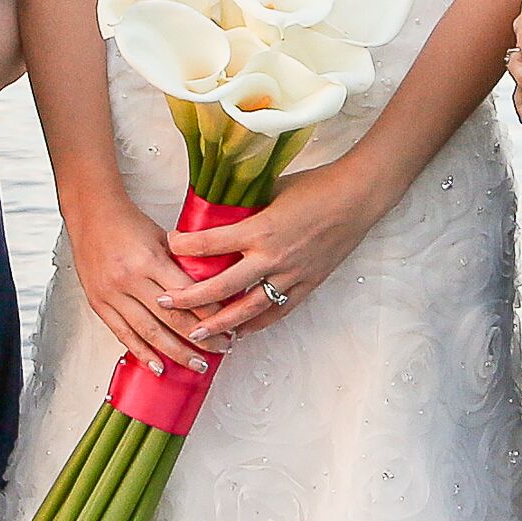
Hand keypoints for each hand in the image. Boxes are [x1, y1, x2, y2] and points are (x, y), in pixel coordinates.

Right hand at [67, 191, 215, 374]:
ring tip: (196, 365)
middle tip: (221, 349)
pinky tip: (158, 366)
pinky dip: (142, 352)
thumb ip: (182, 264)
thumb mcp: (163, 237)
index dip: (210, 314)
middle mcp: (130, 279)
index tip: (228, 325)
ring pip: (149, 332)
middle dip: (200, 338)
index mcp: (149, 260)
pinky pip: (123, 334)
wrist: (90, 215)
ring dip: (175, 352)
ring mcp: (112, 294)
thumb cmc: (128, 223)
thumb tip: (211, 288)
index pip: (188, 295)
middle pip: (171, 318)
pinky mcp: (99, 304)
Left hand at [170, 164, 385, 348]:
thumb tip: (220, 209)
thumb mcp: (272, 190)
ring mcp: (290, 275)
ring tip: (196, 333)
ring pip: (247, 309)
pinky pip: (277, 311)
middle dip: (189, 297)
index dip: (183, 246)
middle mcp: (271, 257)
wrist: (357, 198)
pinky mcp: (307, 284)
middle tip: (164, 303)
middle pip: (221, 287)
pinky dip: (256, 324)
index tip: (169, 244)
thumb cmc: (316, 187)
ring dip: (219, 324)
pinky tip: (240, 333)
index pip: (209, 243)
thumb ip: (247, 205)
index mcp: (260, 229)